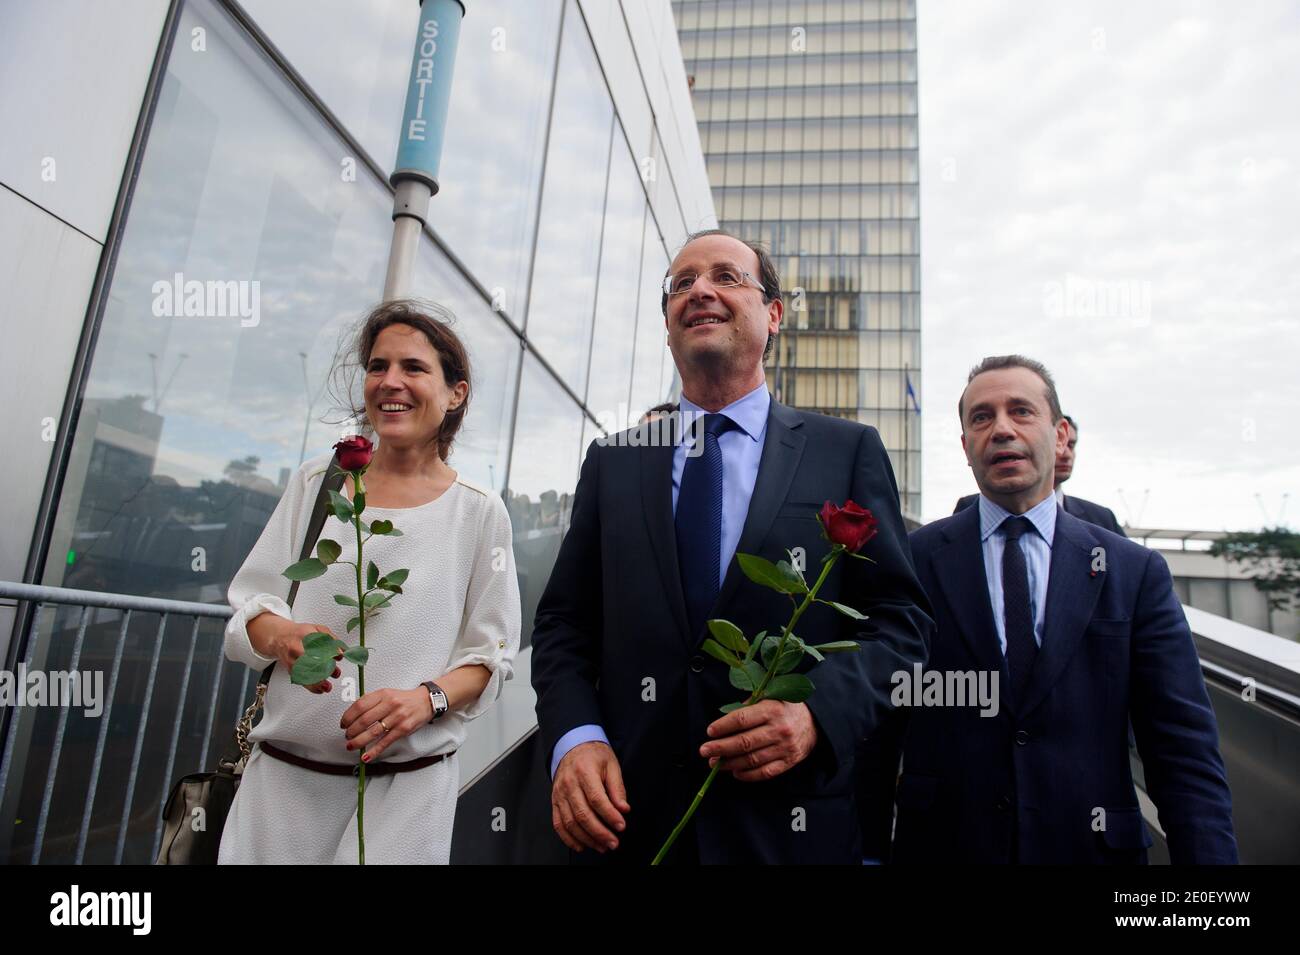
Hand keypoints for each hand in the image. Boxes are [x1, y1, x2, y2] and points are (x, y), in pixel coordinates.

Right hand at [247, 613, 340, 693]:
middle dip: (323, 668)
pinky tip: (320, 689)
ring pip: (304, 674)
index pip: (316, 643)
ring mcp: (291, 660)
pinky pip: (300, 681)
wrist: (280, 639)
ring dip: (317, 682)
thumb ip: (331, 639)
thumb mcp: (317, 629)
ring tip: (327, 687)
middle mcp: (295, 648)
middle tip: (335, 672)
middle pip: (309, 660)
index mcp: (303, 635)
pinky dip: (311, 687)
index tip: (338, 656)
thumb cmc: (300, 634)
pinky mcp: (290, 670)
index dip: (328, 651)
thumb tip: (342, 650)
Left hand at [340, 687, 431, 761]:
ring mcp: (397, 717)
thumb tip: (352, 715)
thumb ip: (371, 702)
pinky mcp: (403, 729)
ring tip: (351, 745)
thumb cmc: (404, 699)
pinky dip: (374, 751)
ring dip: (359, 741)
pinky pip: (385, 742)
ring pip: (373, 732)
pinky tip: (366, 756)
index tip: (343, 724)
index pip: (360, 705)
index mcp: (383, 694)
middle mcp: (390, 704)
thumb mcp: (387, 694)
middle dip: (351, 731)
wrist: (426, 701)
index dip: (348, 716)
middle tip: (347, 736)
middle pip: (364, 720)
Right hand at [551, 741, 629, 853]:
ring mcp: (559, 794)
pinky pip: (558, 823)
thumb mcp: (611, 765)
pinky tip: (581, 845)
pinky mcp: (555, 802)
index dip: (609, 815)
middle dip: (600, 832)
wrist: (572, 746)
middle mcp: (569, 784)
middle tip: (613, 843)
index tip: (621, 826)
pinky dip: (568, 838)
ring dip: (587, 838)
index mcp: (584, 772)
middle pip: (582, 814)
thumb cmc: (593, 755)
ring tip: (602, 846)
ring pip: (570, 822)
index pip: (596, 798)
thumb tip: (623, 809)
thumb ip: (617, 788)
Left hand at [699, 700, 817, 781]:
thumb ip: (748, 707)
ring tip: (716, 763)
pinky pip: (765, 772)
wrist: (816, 721)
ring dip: (730, 763)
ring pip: (752, 759)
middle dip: (721, 748)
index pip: (741, 719)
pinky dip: (748, 775)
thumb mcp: (768, 697)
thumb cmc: (784, 707)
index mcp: (772, 709)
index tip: (710, 732)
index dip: (723, 726)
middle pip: (744, 742)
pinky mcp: (789, 762)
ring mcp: (785, 747)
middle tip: (705, 751)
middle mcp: (779, 729)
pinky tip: (735, 772)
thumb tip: (723, 722)